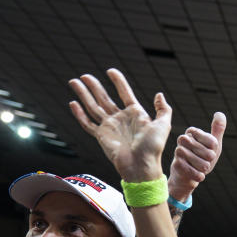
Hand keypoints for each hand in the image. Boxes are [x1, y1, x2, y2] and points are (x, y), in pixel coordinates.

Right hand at [68, 68, 169, 182]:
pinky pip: (88, 124)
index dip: (118, 82)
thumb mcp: (163, 125)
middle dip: (94, 86)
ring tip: (74, 81)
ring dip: (83, 94)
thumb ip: (163, 109)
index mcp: (135, 114)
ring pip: (93, 107)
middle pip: (104, 98)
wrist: (141, 165)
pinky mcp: (101, 136)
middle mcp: (121, 118)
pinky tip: (73, 104)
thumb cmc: (153, 148)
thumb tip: (159, 94)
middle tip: (84, 76)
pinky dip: (79, 114)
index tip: (111, 71)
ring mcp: (110, 127)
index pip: (125, 93)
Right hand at [168, 112, 226, 201]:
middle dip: (209, 160)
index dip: (214, 150)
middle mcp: (183, 139)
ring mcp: (178, 151)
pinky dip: (199, 176)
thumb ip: (217, 130)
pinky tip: (197, 175)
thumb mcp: (213, 145)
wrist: (188, 176)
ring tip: (199, 167)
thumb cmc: (202, 158)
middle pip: (208, 153)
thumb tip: (219, 113)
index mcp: (192, 132)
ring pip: (202, 163)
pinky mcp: (176, 164)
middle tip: (203, 161)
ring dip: (204, 168)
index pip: (212, 142)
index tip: (208, 151)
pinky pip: (195, 172)